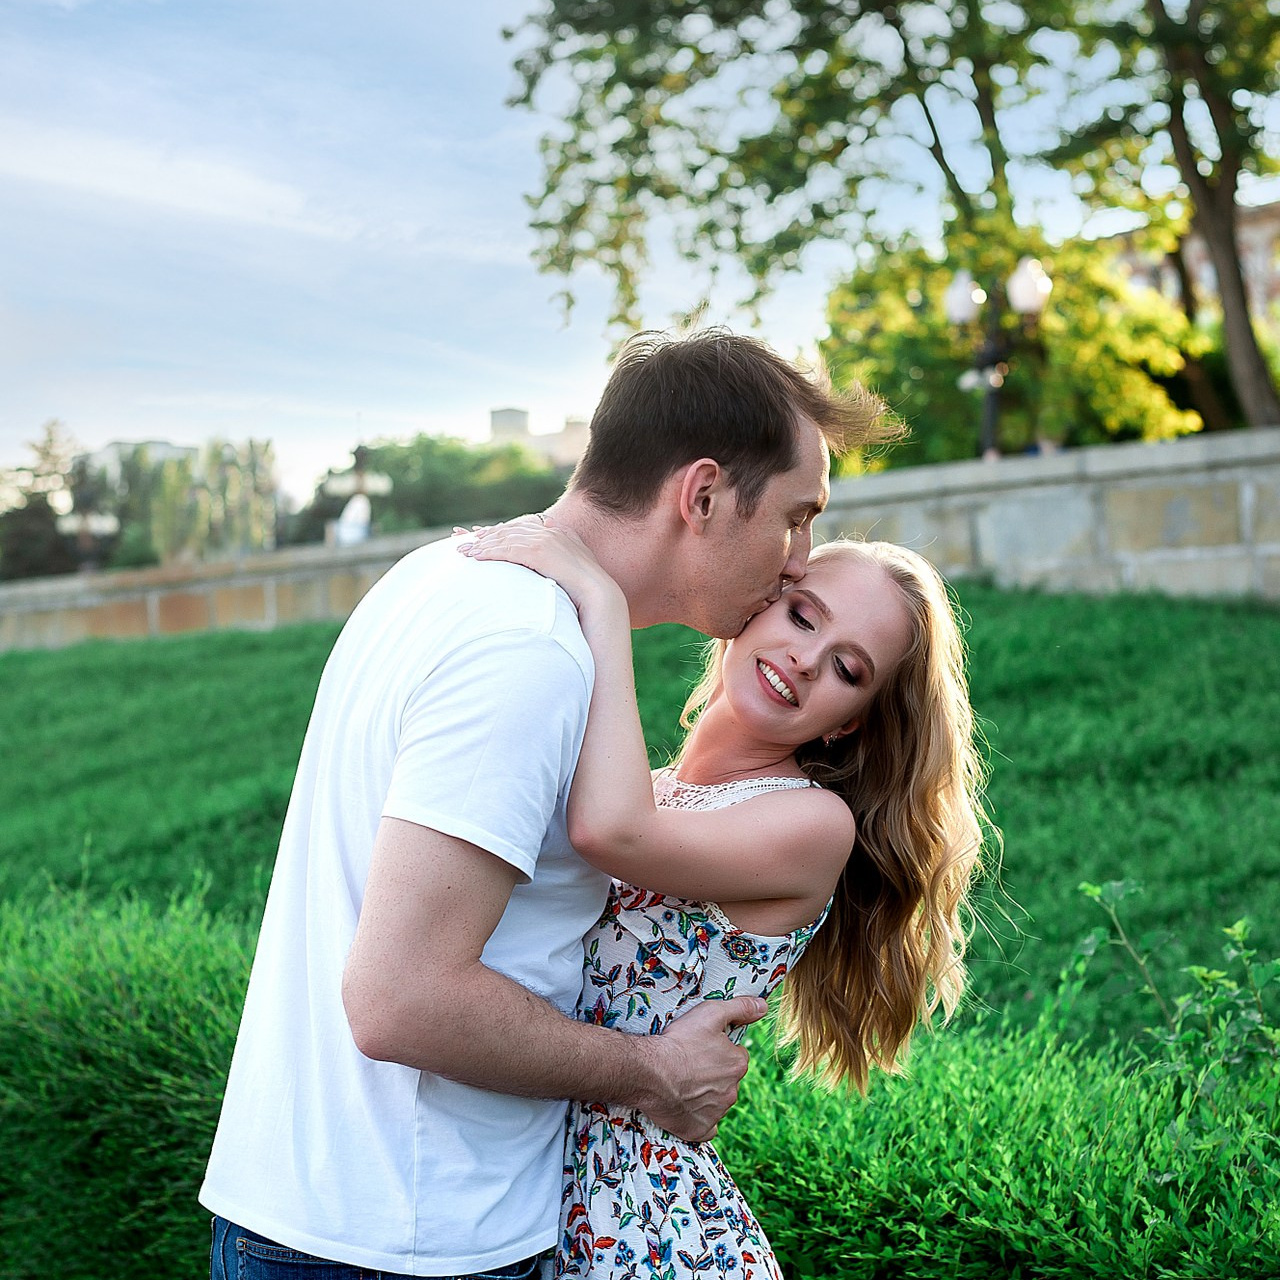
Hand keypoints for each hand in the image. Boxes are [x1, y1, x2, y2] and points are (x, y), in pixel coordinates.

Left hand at [457, 515, 618, 613]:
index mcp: (557, 532)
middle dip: (486, 535)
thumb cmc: (587, 589)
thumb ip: (561, 554)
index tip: (482, 535)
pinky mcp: (539, 551)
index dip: (500, 531)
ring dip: (482, 545)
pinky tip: (476, 558)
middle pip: (510, 529)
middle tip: (463, 540)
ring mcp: (545, 539)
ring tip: (463, 552)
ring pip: (506, 538)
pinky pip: (508, 549)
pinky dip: (489, 552)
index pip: (521, 527)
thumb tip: (549, 547)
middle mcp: (550, 531)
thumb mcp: (573, 566)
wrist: (599, 595)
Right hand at [635, 996, 767, 1141]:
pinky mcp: (698, 1129)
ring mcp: (716, 1113)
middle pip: (727, 1079)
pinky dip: (699, 1119)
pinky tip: (687, 1109)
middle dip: (714, 1072)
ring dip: (705, 1094)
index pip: (737, 1055)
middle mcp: (732, 1092)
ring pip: (716, 1102)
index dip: (720, 1049)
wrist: (650, 1072)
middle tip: (690, 1063)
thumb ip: (740, 1008)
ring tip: (681, 1081)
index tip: (702, 1045)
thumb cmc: (680, 1041)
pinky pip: (706, 1126)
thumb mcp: (711, 1013)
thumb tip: (763, 1006)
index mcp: (737, 1065)